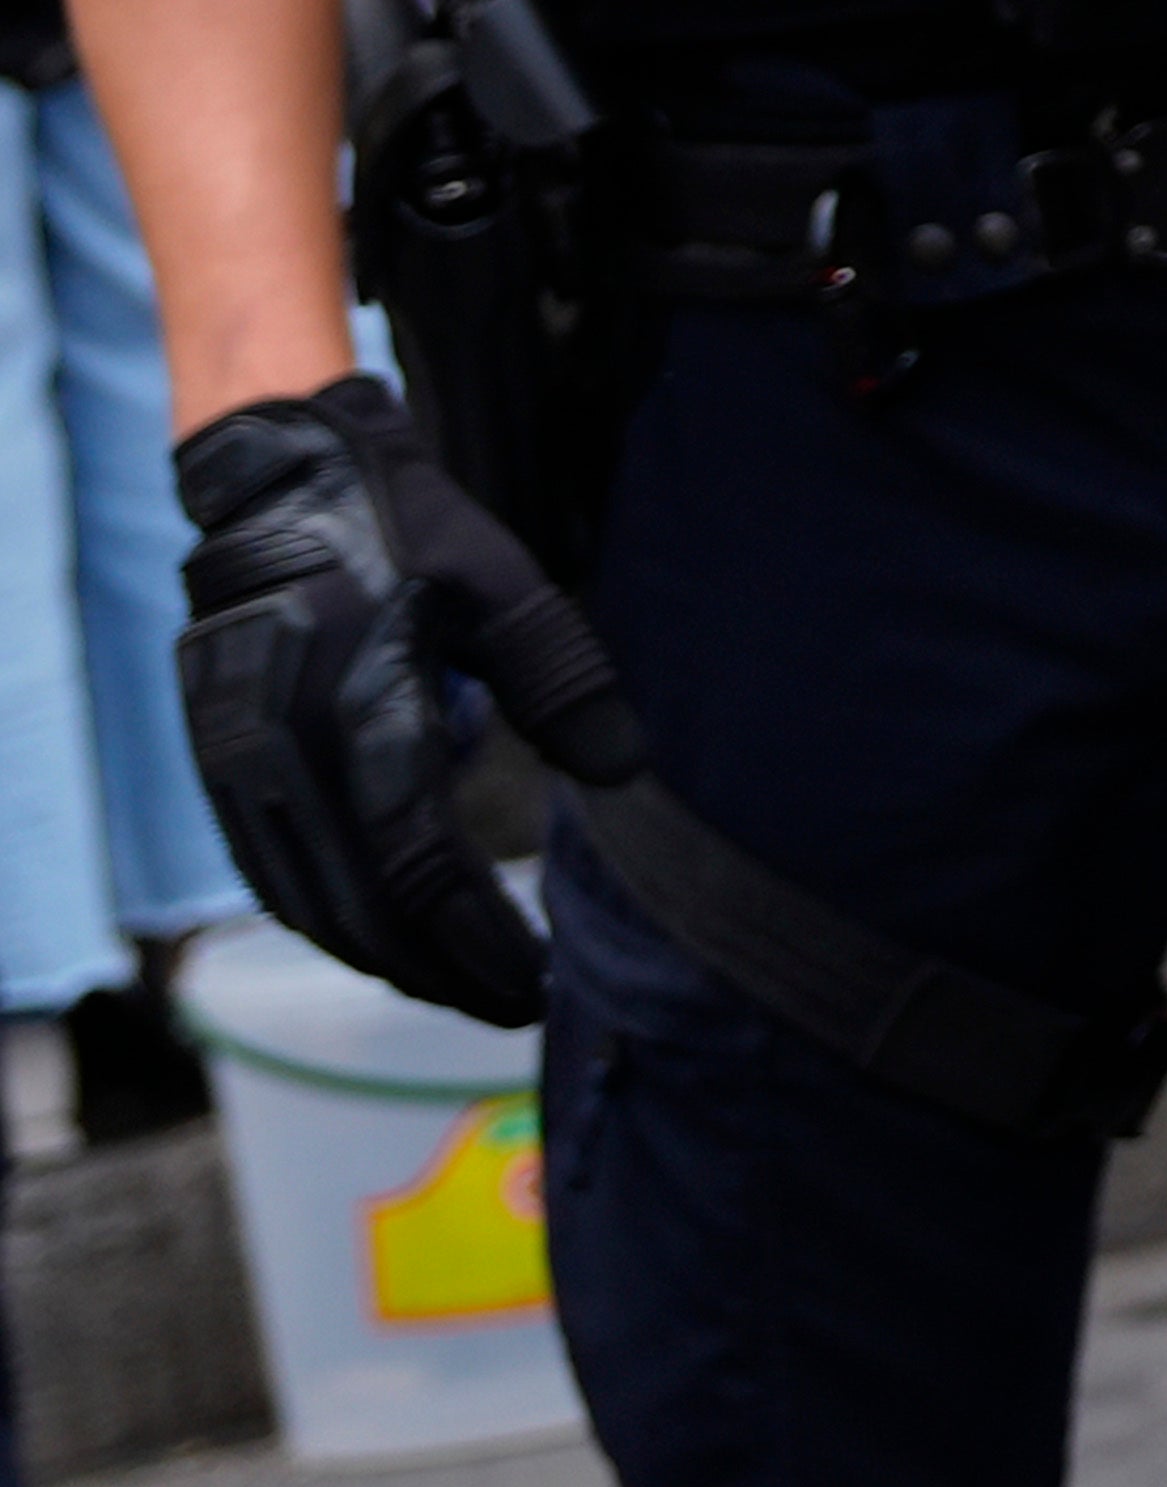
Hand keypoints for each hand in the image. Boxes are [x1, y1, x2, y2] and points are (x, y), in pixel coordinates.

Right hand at [174, 375, 642, 1026]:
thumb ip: (562, 678)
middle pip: (360, 908)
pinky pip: (273, 872)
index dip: (477, 939)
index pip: (419, 866)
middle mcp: (283, 755)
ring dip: (384, 956)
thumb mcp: (501, 585)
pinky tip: (387, 933)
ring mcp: (238, 765)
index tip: (538, 983)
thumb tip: (626, 774)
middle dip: (438, 970)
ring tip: (461, 982)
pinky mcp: (220, 764)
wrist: (273, 482)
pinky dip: (332, 916)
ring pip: (308, 904)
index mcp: (358, 711)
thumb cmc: (400, 528)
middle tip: (511, 1004)